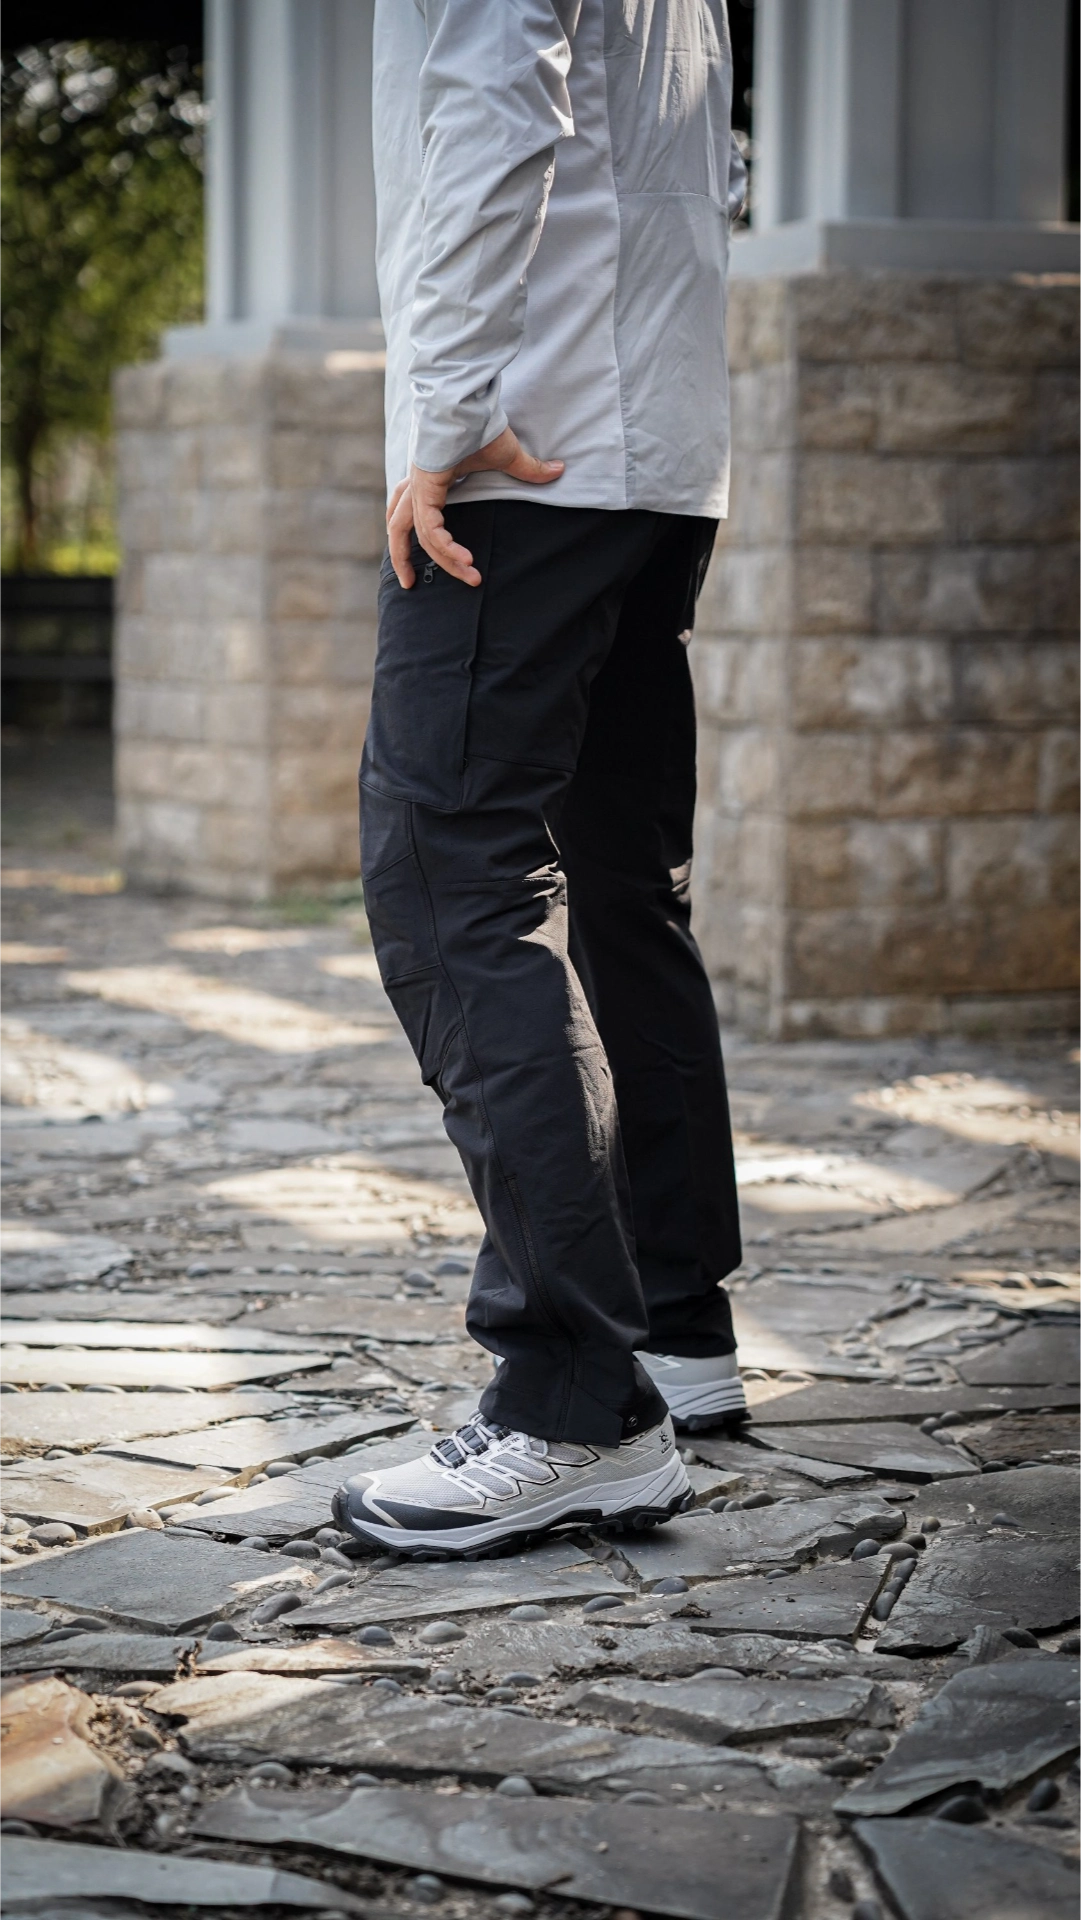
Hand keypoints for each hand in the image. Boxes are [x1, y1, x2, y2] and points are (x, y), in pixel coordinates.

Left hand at [387, 426, 562, 588]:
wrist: (468, 401)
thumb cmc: (482, 423)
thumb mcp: (507, 455)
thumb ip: (529, 470)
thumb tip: (559, 470)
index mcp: (427, 477)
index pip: (418, 515)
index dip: (428, 539)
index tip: (451, 560)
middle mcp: (416, 483)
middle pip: (398, 526)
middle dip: (402, 556)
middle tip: (409, 584)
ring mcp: (417, 484)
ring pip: (406, 532)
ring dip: (414, 560)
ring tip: (428, 583)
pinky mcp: (425, 486)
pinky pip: (430, 528)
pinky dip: (445, 548)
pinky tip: (464, 561)